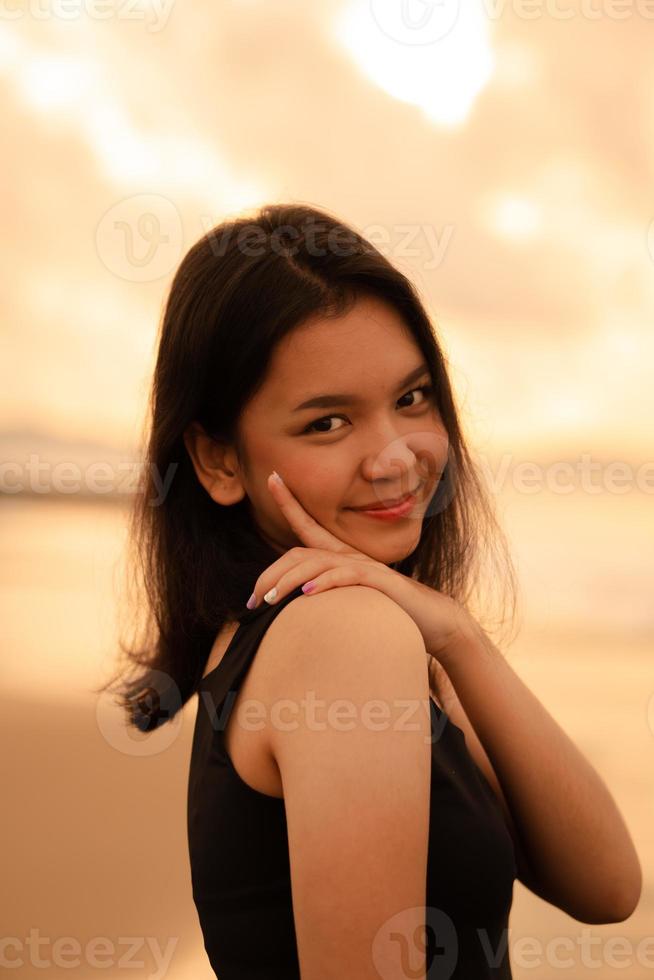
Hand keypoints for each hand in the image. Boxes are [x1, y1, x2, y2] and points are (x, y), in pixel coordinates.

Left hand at [247, 471, 476, 663]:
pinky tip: (309, 594)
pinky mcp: (382, 582)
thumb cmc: (392, 611)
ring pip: (319, 564)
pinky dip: (327, 583)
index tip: (272, 476)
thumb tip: (298, 602)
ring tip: (270, 599)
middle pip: (302, 554)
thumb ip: (330, 594)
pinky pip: (349, 577)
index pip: (309, 526)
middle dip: (271, 573)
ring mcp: (367, 567)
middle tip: (252, 599)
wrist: (434, 621)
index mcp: (343, 556)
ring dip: (290, 581)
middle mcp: (352, 556)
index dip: (290, 501)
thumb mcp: (353, 600)